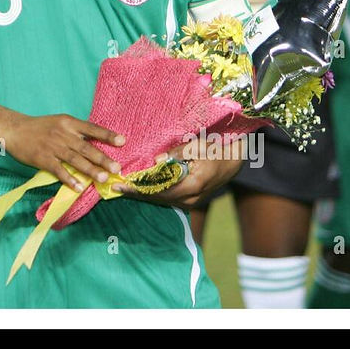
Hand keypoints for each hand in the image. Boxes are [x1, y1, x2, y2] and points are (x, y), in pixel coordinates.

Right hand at [0, 113, 124, 191]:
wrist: (14, 129)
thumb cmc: (39, 127)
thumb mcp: (58, 122)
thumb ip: (75, 131)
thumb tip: (95, 143)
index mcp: (68, 123)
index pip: (91, 128)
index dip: (107, 135)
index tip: (122, 141)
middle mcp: (62, 134)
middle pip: (86, 147)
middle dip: (103, 159)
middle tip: (117, 168)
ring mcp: (52, 147)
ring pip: (75, 160)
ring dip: (90, 170)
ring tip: (103, 178)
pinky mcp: (43, 159)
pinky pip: (58, 170)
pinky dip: (69, 179)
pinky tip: (79, 187)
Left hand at [112, 135, 243, 207]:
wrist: (233, 163)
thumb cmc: (216, 150)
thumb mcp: (198, 146)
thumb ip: (178, 153)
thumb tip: (156, 160)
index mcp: (192, 185)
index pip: (159, 190)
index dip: (138, 188)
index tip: (122, 185)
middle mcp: (190, 198)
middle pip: (157, 198)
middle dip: (135, 193)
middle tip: (115, 188)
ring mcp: (191, 202)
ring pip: (161, 200)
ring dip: (142, 195)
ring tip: (123, 189)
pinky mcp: (190, 200)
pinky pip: (167, 199)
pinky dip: (152, 194)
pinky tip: (140, 189)